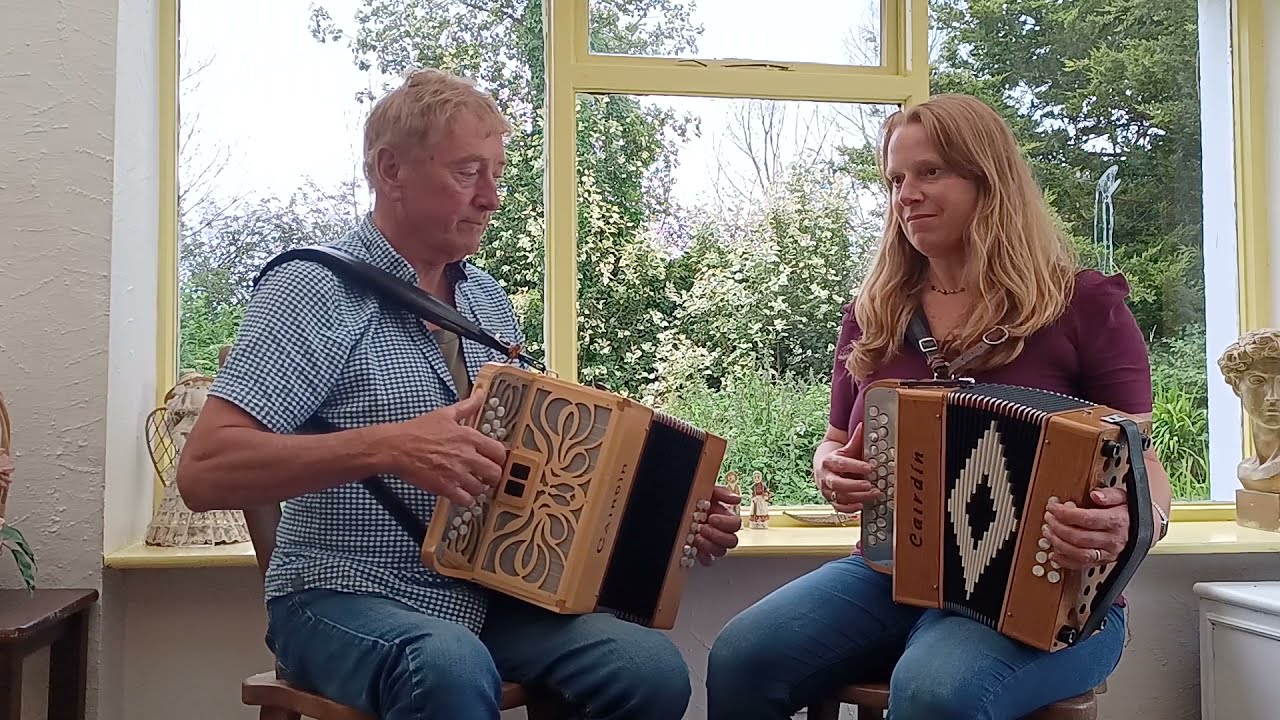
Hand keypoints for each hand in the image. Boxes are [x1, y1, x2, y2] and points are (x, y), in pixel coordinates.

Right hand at [389, 394, 507, 506]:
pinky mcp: (446, 487)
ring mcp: (457, 473)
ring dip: (479, 489)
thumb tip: (480, 394)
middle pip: (495, 473)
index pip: (499, 452)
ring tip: (472, 485)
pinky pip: (466, 500)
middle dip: (493, 477)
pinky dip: (466, 500)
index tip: (494, 461)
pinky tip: (462, 495)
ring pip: (481, 489)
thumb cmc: (418, 430)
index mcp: (470, 437)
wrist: (397, 447)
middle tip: (486, 477)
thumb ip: (467, 406)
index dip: (499, 459)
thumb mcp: (445, 414)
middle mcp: (467, 456)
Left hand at [693, 484, 742, 565]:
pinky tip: (694, 548)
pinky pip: (708, 561)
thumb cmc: (692, 499)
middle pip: (732, 541)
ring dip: (709, 546)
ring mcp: (711, 543)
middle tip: (703, 529)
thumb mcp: (705, 491)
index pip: (736, 524)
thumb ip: (721, 493)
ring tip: (696, 538)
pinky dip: (703, 556)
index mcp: (723, 517)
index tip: (712, 517)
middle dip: (718, 536)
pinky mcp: (701, 553)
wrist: (671, 506)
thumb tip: (736, 499)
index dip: (726, 523)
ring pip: (720, 552)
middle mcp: (720, 531)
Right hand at [816, 423, 881, 513]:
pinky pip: (838, 507)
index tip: (869, 468)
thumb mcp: (845, 449)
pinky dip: (849, 508)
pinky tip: (861, 505)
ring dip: (857, 497)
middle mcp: (825, 477)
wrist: (822, 467)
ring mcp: (827, 490)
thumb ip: (855, 440)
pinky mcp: (831, 500)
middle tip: (870, 485)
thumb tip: (863, 425)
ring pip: (839, 496)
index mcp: (828, 461)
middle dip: (854, 485)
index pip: (841, 464)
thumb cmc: (836, 458)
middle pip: (837, 483)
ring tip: (873, 494)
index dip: (855, 466)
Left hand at [1043, 487, 1129, 569]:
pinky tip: (1054, 554)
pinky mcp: (1104, 562)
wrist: (1146, 529)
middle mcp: (1113, 540)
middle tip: (1048, 518)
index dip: (1066, 513)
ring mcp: (1108, 553)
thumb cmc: (1131, 512)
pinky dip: (1066, 561)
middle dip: (1058, 528)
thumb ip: (1110, 494)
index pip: (1087, 518)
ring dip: (1059, 544)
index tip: (1053, 507)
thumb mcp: (1125, 496)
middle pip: (1079, 537)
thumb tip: (1095, 494)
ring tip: (1048, 533)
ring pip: (1079, 553)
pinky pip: (1083, 565)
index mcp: (1117, 522)